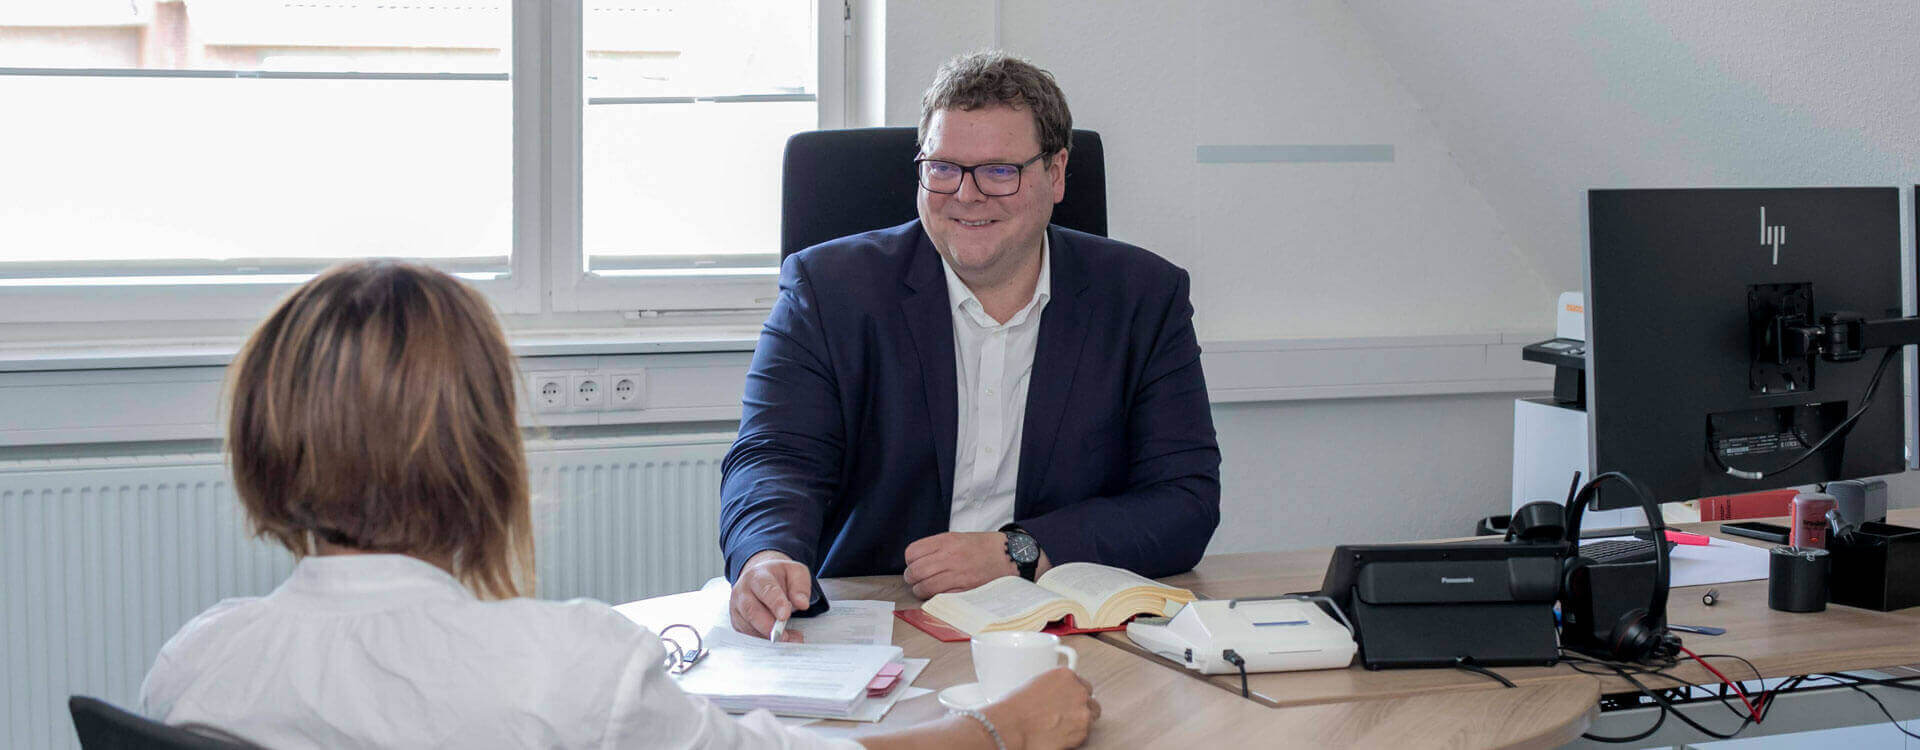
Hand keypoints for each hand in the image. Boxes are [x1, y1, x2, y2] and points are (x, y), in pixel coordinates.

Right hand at [729, 550, 809, 640]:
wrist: (761, 577)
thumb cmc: (779, 577)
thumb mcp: (795, 573)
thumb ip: (800, 586)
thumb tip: (802, 604)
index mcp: (757, 576)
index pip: (765, 589)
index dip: (775, 603)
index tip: (785, 615)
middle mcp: (742, 591)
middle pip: (751, 610)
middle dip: (768, 625)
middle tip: (785, 636)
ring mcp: (737, 607)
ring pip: (748, 625)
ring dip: (767, 636)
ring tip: (788, 639)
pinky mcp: (737, 622)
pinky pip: (747, 635)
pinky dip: (763, 640)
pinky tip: (779, 640)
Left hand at [903, 531, 1017, 598]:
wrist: (1011, 555)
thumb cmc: (985, 547)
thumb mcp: (959, 538)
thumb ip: (938, 547)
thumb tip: (918, 561)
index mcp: (946, 541)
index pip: (912, 552)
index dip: (910, 561)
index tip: (914, 565)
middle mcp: (949, 556)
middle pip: (915, 571)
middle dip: (911, 578)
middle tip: (915, 580)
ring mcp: (957, 574)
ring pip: (924, 587)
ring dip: (920, 590)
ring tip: (924, 589)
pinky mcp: (965, 589)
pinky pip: (940, 596)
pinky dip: (935, 598)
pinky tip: (939, 594)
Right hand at [982, 668, 1098, 749]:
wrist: (1012, 726)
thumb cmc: (1016, 707)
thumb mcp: (1037, 684)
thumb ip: (1056, 686)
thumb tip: (1061, 694)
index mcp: (1066, 675)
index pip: (1081, 683)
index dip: (1074, 694)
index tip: (1070, 701)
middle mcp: (1078, 690)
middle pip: (1089, 699)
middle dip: (1080, 707)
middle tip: (1067, 715)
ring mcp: (1083, 711)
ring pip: (1090, 716)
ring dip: (1079, 721)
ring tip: (1061, 726)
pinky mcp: (1083, 731)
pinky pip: (1085, 733)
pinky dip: (1075, 735)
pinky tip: (1059, 734)